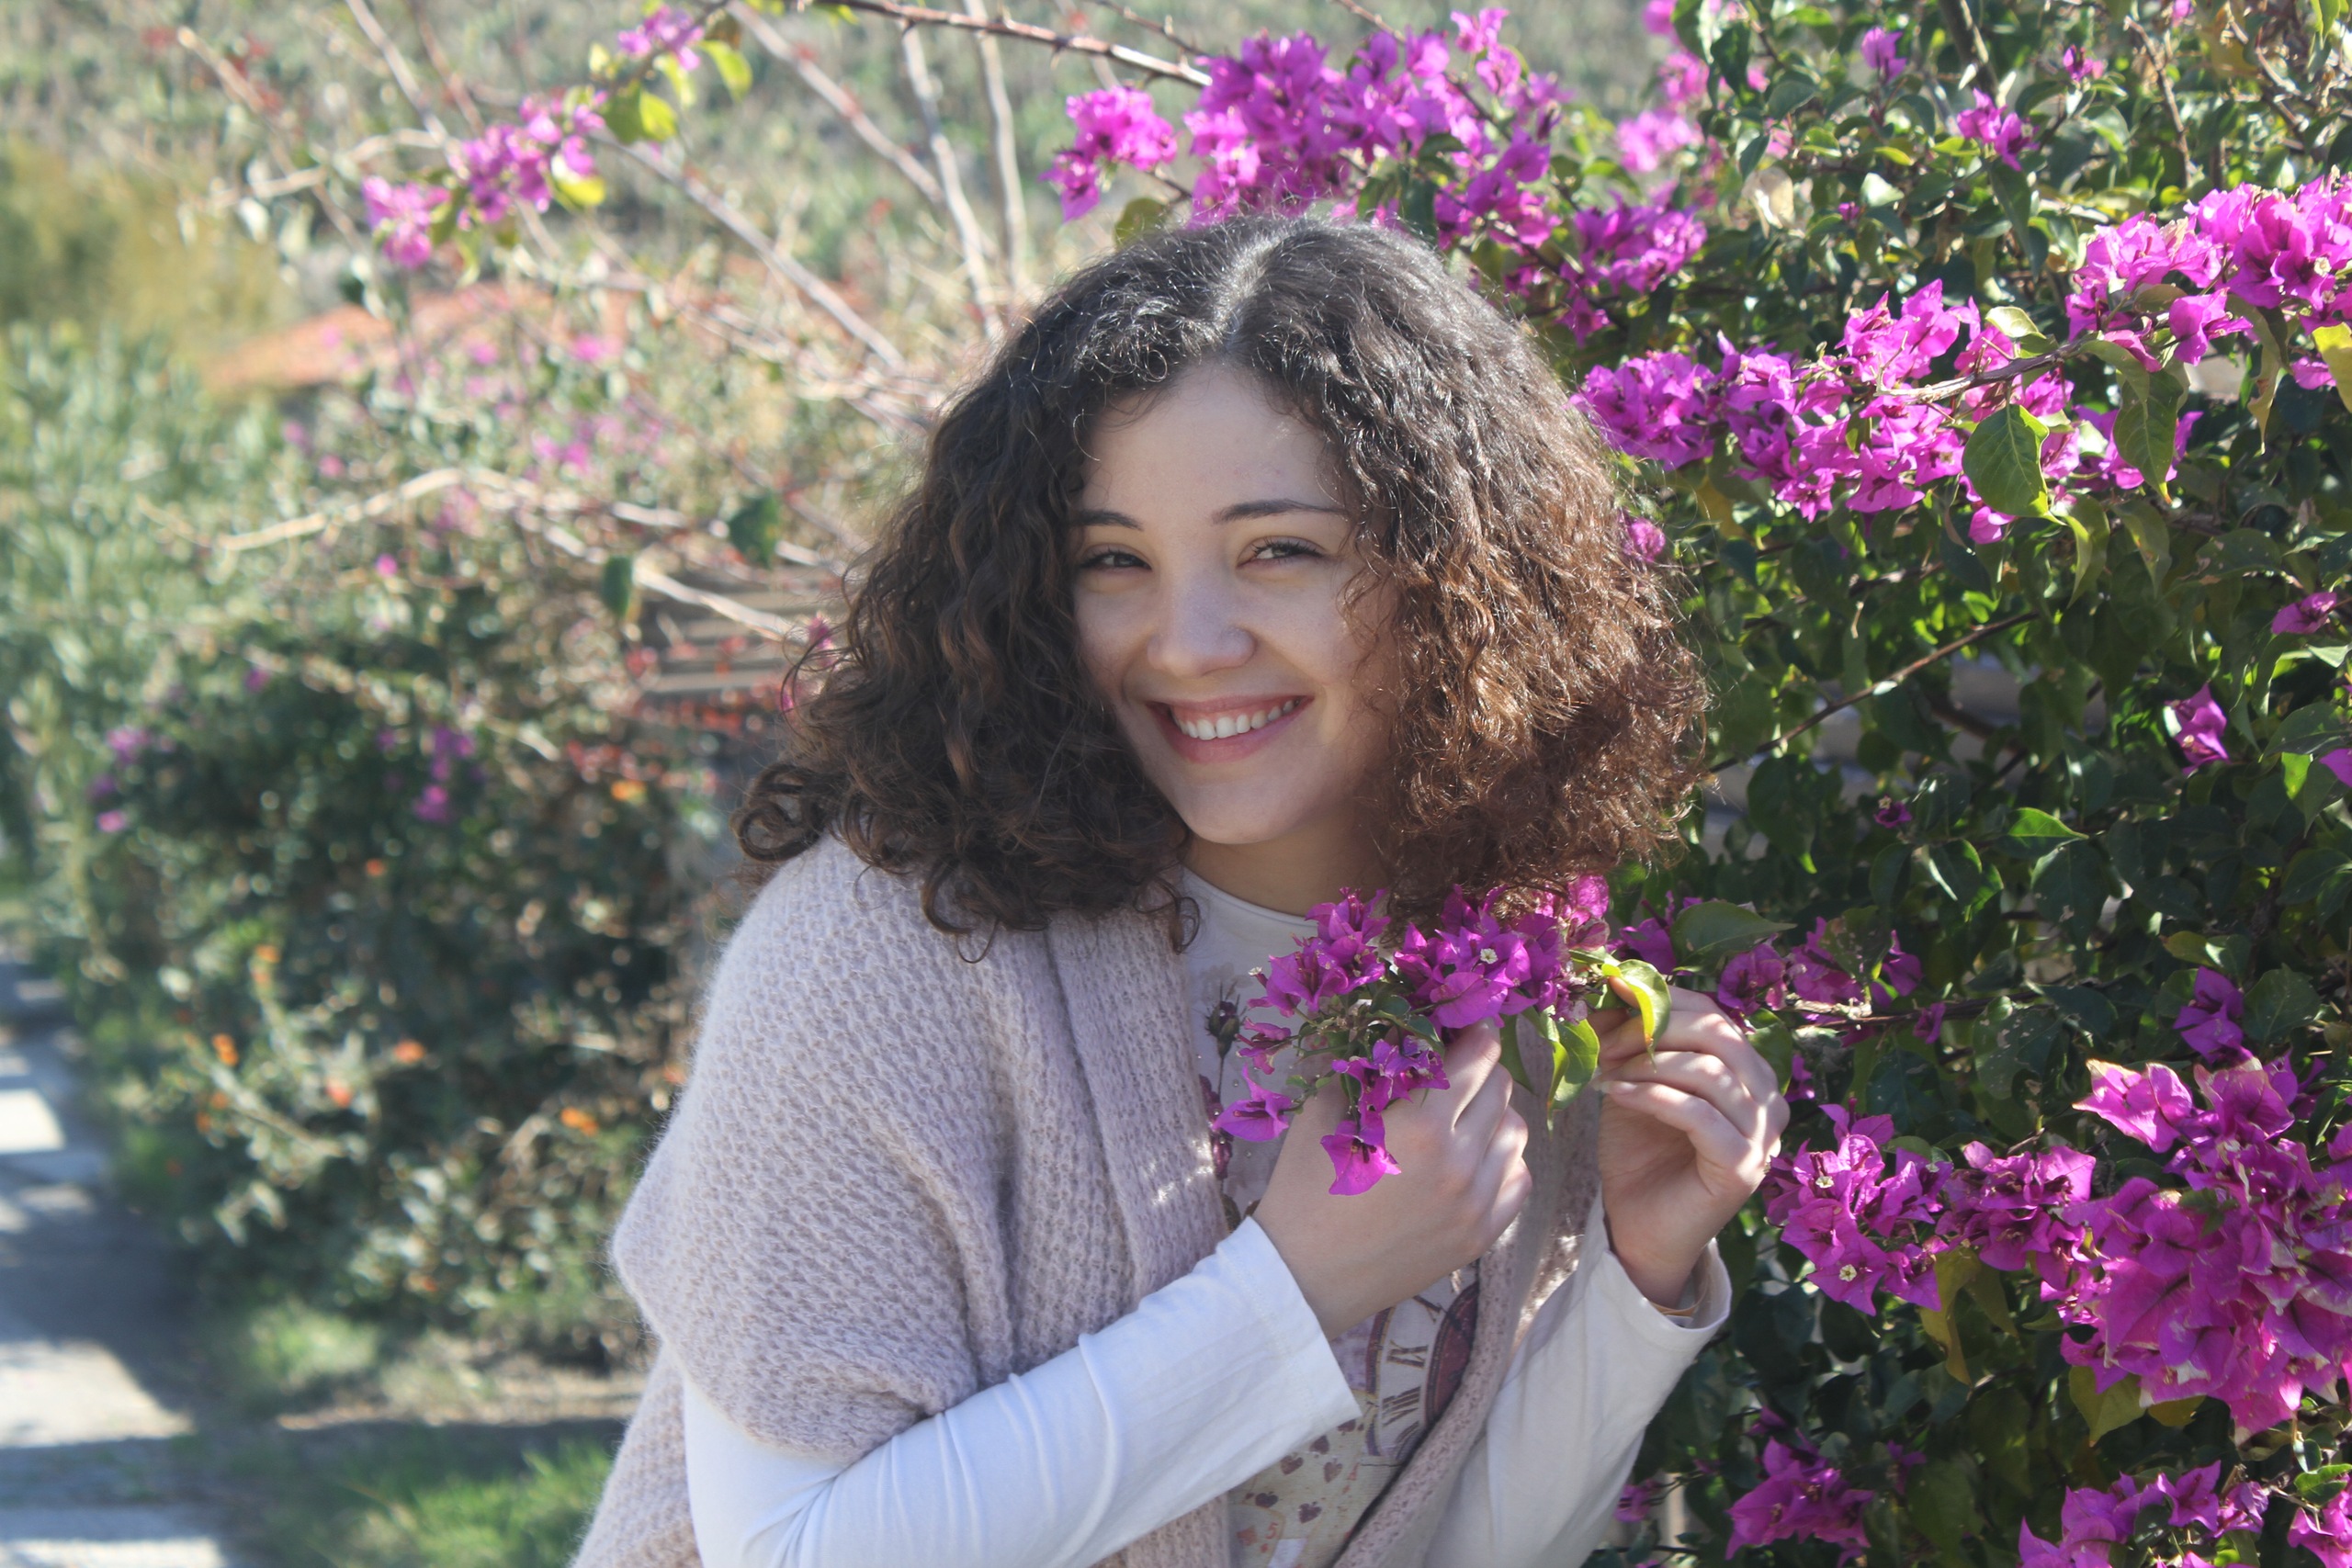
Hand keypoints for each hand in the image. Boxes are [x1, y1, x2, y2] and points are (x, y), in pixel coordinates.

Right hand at [1253, 1023, 1532, 1336]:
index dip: (1473, 1036)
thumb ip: (1358, 1064)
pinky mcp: (1481, 1237)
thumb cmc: (1304, 1189)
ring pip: (1517, 1134)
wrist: (1303, 1276)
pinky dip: (1504, 1162)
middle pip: (1502, 1089)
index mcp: (1420, 1124)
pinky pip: (1519, 1181)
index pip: (1478, 1057)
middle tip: (1455, 1074)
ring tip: (1462, 1119)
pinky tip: (1473, 1161)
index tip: (1462, 1033)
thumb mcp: (1320, 1114)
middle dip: (1481, 1072)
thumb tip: (1383, 1025)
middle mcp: (1459, 1162)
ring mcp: (1476, 1204)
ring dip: (1495, 1116)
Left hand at [1594, 986, 1786, 1307]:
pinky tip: (1614, 1094)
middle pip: (1719, 1035)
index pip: (1713, 1015)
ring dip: (1648, 1063)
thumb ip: (1630, 1042)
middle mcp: (1767, 1100)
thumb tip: (1610, 988)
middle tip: (1603, 1040)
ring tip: (1604, 1070)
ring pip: (1711, 1072)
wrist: (1638, 1227)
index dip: (1659, 1002)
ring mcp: (1762, 1136)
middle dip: (1653, 1029)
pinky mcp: (1742, 1168)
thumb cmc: (1639, 1153)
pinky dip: (1652, 1097)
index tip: (1608, 998)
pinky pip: (1699, 1115)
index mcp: (1748, 1074)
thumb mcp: (1633, 1083)